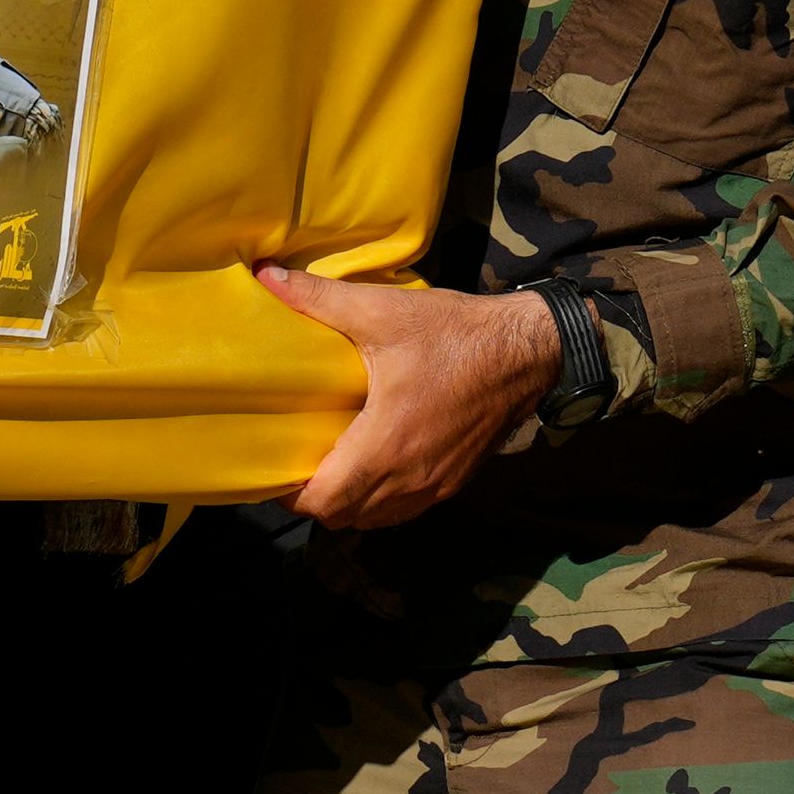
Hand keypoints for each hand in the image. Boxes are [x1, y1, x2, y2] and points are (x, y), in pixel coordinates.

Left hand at [256, 265, 559, 529]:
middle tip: (291, 463)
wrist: (527, 352)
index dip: (291, 494)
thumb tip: (266, 276)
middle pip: (345, 517)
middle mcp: (411, 476)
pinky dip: (379, 500)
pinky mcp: (455, 480)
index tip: (271, 468)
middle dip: (313, 500)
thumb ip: (319, 298)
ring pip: (376, 518)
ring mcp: (436, 484)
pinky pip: (405, 508)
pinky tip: (368, 465)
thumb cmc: (455, 334)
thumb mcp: (383, 311)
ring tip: (324, 465)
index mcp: (387, 445)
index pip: (326, 501)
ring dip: (347, 503)